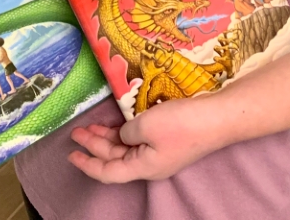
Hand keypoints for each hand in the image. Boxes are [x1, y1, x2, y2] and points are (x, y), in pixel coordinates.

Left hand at [68, 94, 226, 182]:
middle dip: (94, 145)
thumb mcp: (146, 125)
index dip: (87, 164)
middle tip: (77, 131)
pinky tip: (118, 122)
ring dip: (108, 138)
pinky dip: (125, 132)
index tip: (71, 154)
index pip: (107, 172)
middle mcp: (150, 164)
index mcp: (143, 167)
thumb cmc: (181, 124)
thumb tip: (124, 136)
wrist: (218, 118)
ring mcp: (161, 152)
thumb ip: (127, 132)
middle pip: (115, 159)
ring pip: (127, 149)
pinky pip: (139, 140)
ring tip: (92, 126)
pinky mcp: (169, 140)